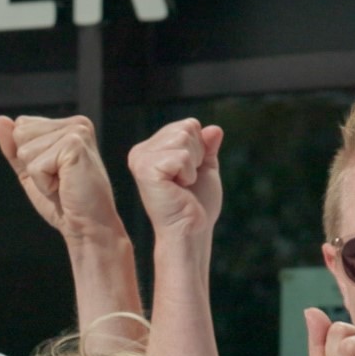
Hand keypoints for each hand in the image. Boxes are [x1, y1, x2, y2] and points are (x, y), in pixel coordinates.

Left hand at [0, 114, 121, 242]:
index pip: (21, 126)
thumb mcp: (30, 172)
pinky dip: (44, 184)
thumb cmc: (63, 202)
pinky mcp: (74, 146)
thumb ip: (14, 147)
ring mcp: (76, 132)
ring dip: (38, 176)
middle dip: (31, 164)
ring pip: (25, 150)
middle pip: (20, 133)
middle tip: (58, 180)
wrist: (87, 227)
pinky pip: (35, 166)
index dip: (27, 157)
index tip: (52, 172)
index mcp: (67, 126)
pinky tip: (65, 187)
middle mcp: (75, 124)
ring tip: (62, 184)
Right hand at [124, 117, 227, 240]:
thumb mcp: (205, 168)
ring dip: (192, 165)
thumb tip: (214, 128)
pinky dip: (188, 173)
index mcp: (150, 148)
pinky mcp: (145, 170)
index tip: (189, 174)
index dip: (200, 148)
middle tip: (186, 181)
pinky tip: (179, 188)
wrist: (191, 231)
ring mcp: (140, 160)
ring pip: (184, 138)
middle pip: (186, 128)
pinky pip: (181, 156)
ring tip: (181, 185)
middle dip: (197, 155)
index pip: (187, 124)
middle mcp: (140, 151)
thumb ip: (207, 146)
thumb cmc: (196, 204)